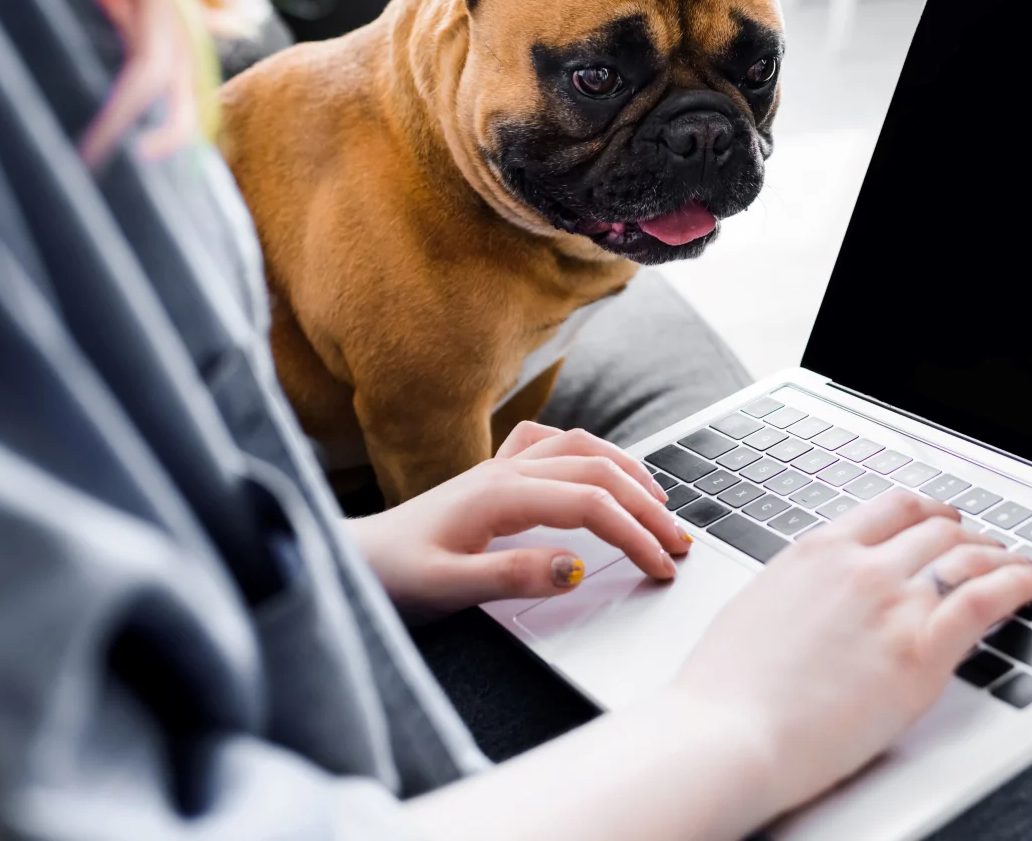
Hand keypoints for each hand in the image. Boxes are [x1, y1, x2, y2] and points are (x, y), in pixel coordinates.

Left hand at [345, 422, 691, 614]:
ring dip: (627, 469)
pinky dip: (588, 452)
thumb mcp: (449, 589)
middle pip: (598, 468)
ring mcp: (499, 466)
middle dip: (647, 504)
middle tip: (680, 543)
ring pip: (581, 446)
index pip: (592, 504)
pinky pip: (551, 443)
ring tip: (660, 504)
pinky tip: (598, 471)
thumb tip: (577, 567)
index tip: (664, 567)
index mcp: (500, 495)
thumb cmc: (393, 577)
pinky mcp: (492, 474)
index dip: (636, 533)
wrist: (350, 561)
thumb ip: (514, 577)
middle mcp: (504, 470)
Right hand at [669, 491, 1031, 821]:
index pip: (893, 508)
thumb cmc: (726, 690)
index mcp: (818, 552)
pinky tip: (1029, 583)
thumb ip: (802, 591)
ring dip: (1000, 556)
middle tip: (984, 549)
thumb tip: (818, 597)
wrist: (725, 734)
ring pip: (968, 557)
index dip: (930, 512)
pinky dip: (1016, 583)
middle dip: (968, 536)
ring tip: (1016, 566)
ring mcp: (892, 605)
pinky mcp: (919, 652)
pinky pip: (985, 600)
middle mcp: (860, 567)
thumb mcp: (760, 609)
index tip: (942, 521)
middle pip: (937, 529)